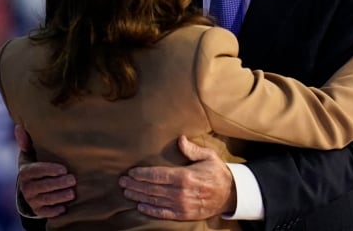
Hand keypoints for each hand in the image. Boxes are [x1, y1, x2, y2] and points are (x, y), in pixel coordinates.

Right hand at [15, 124, 75, 217]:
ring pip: (46, 199)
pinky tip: (64, 208)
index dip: (49, 170)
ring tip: (72, 193)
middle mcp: (26, 187)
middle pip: (42, 186)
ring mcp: (32, 200)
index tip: (63, 169)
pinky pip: (46, 213)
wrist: (32, 187)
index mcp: (25, 172)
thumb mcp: (31, 154)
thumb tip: (19, 126)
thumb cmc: (37, 165)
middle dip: (58, 183)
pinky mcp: (39, 210)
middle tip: (73, 180)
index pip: (36, 171)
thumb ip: (27, 142)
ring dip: (59, 197)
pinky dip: (55, 211)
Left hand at [120, 135, 234, 219]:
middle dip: (135, 185)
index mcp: (185, 176)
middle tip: (122, 182)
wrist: (230, 194)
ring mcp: (182, 205)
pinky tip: (140, 206)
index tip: (131, 172)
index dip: (142, 174)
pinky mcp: (184, 215)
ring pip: (155, 200)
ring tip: (127, 192)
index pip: (157, 175)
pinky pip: (163, 213)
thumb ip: (192, 149)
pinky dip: (150, 210)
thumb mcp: (208, 156)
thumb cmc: (217, 172)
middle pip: (152, 188)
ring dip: (139, 196)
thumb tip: (180, 139)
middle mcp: (181, 192)